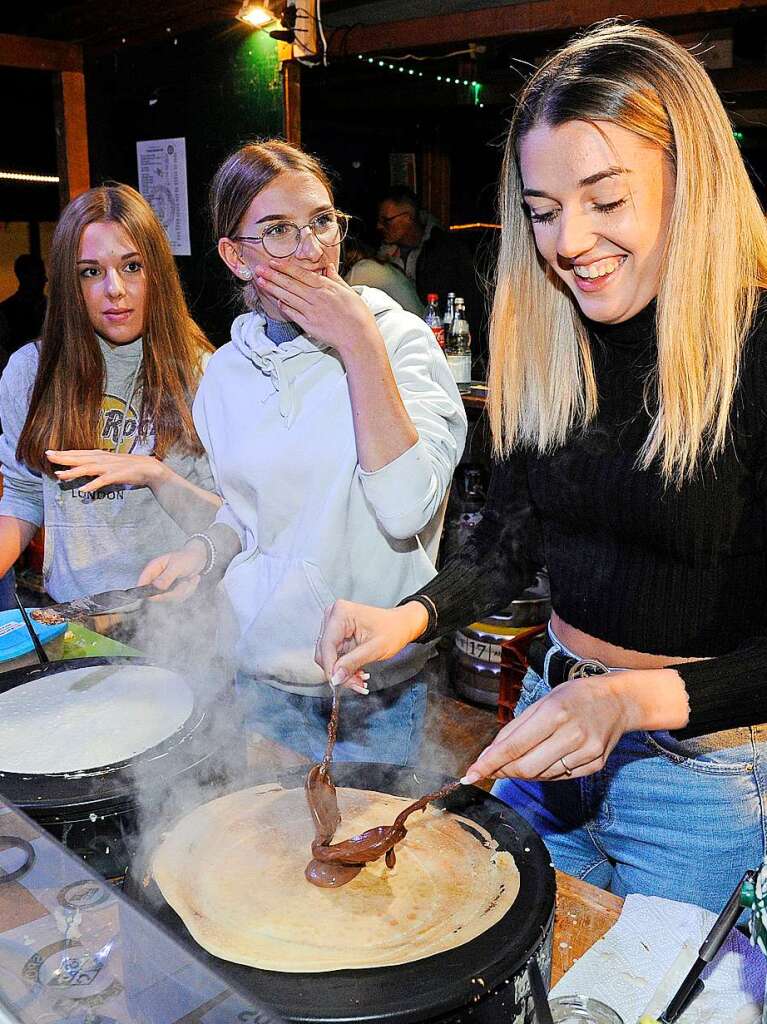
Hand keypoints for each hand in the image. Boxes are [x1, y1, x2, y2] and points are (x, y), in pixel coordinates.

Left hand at [47, 449, 165, 492]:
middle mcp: (102, 459)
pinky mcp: (117, 475)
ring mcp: (109, 467)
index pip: (78, 453)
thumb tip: (83, 470)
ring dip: (73, 472)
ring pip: (87, 468)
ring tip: (60, 475)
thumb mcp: (110, 464)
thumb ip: (97, 466)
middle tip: (48, 456)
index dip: (64, 453)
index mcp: (100, 455)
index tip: (49, 453)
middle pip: (79, 458)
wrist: (150, 468)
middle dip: (63, 458)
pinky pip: (102, 481)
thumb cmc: (129, 467)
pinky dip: (93, 485)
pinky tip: (84, 490)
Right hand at [137, 539, 207, 602]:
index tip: (157, 596)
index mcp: (153, 567)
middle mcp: (156, 578)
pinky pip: (177, 598)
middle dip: (174, 592)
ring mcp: (164, 586)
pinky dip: (187, 591)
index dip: (146, 591)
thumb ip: (166, 577)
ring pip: (169, 597)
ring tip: (191, 580)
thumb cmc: (186, 558)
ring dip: (183, 591)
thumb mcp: (177, 566)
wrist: (198, 558)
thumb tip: (157, 587)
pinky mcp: (172, 591)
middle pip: (156, 594)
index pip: (142, 582)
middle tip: (186, 583)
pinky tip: (191, 582)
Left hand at [255, 263, 380, 355]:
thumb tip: (328, 267)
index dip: (285, 268)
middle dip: (273, 275)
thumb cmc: (358, 315)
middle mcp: (316, 297)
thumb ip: (335, 279)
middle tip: (259, 269)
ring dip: (272, 288)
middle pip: (290, 284)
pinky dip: (283, 306)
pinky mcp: (309, 325)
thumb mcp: (349, 291)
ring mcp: (311, 311)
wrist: (358, 337)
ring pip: (288, 297)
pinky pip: (292, 313)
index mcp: (326, 287)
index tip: (273, 262)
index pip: (301, 274)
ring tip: (261, 281)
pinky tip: (275, 301)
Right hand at [315, 599, 428, 690]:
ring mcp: (334, 626)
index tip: (336, 684)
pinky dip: (345, 668)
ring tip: (360, 681)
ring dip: (342, 672)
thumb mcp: (375, 648)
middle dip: (339, 672)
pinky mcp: (337, 636)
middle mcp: (333, 617)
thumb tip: (335, 677)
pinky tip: (357, 674)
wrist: (402, 625)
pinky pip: (334, 657)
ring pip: (328, 658)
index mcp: (341, 613)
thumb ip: (353, 662)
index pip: (327, 644)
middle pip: (325, 652)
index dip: (330, 667)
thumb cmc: (393, 630)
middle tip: (355, 685)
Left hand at [462, 674, 633, 783]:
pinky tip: (546, 757)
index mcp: (554, 713)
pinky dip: (545, 772)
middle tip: (493, 768)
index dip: (489, 763)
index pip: (514, 746)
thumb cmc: (575, 697)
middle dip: (504, 770)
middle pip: (526, 767)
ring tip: (523, 757)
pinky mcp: (595, 765)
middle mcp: (572, 734)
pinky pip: (560, 777)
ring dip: (524, 772)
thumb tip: (489, 755)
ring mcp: (586, 752)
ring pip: (541, 775)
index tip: (471, 774)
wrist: (618, 701)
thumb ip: (515, 729)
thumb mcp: (542, 702)